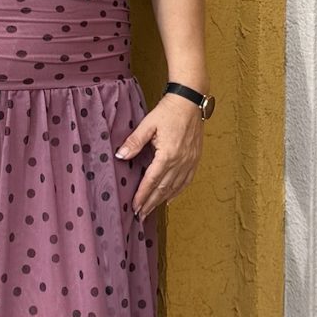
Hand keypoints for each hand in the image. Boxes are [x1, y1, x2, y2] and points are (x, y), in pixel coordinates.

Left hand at [116, 94, 203, 220]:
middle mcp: (180, 161)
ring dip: (162, 200)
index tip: (134, 207)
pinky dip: (178, 192)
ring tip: (151, 210)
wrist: (190, 100)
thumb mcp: (148, 124)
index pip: (152, 181)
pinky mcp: (195, 159)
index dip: (142, 195)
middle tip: (140, 216)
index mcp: (168, 154)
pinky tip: (170, 199)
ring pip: (175, 187)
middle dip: (151, 203)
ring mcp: (190, 161)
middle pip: (163, 188)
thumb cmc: (168, 110)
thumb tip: (121, 156)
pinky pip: (187, 181)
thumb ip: (134, 142)